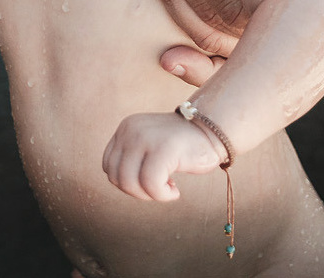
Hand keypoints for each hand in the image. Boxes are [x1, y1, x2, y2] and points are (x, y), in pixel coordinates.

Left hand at [102, 112, 224, 200]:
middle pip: (116, 177)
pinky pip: (150, 184)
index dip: (127, 182)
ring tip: (167, 190)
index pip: (109, 165)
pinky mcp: (162, 148)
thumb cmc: (184, 145)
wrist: (215, 129)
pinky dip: (162, 195)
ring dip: (149, 195)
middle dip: (137, 191)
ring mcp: (146, 137)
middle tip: (159, 189)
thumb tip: (120, 183)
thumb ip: (133, 159)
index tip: (149, 182)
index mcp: (126, 128)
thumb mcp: (150, 146)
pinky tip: (175, 192)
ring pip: (129, 183)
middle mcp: (131, 129)